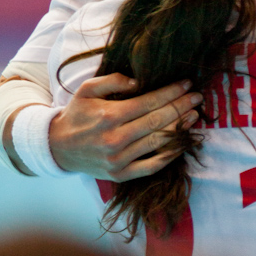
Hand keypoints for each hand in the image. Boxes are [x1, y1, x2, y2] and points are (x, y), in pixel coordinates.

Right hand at [49, 73, 201, 180]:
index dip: (171, 92)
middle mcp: (115, 139)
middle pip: (158, 121)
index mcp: (109, 116)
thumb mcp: (87, 90)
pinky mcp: (120, 175)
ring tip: (194, 115)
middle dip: (181, 107)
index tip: (187, 84)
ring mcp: (119, 159)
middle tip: (198, 97)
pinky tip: (182, 143)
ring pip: (158, 142)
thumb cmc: (77, 114)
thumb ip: (112, 80)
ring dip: (180, 128)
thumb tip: (139, 81)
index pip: (149, 102)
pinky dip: (169, 156)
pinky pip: (151, 166)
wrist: (57, 147)